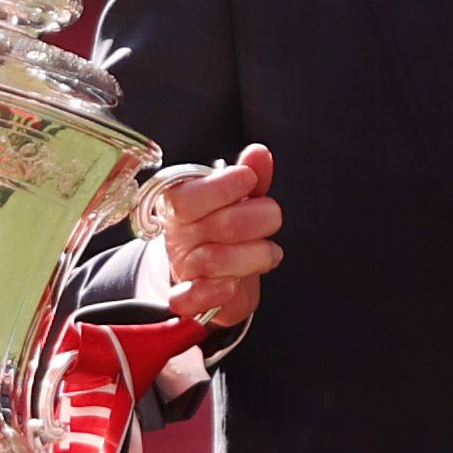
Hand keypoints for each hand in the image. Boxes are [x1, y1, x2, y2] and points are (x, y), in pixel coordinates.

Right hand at [149, 142, 282, 326]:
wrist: (207, 275)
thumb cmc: (223, 230)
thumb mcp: (238, 199)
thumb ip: (250, 176)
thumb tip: (259, 153)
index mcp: (180, 205)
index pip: (190, 195)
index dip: (223, 186)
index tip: (249, 179)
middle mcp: (178, 235)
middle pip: (218, 226)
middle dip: (258, 219)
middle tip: (273, 217)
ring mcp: (182, 268)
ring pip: (215, 261)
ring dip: (256, 255)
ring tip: (271, 252)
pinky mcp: (188, 299)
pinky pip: (188, 299)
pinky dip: (211, 293)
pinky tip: (232, 285)